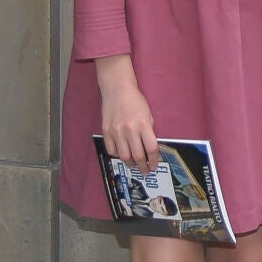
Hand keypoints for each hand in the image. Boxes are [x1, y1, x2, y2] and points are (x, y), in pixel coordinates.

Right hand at [96, 56, 159, 172]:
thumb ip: (149, 131)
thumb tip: (150, 148)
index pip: (151, 149)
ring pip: (124, 156)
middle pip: (138, 155)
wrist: (117, 90)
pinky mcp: (106, 131)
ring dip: (130, 164)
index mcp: (144, 125)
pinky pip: (111, 150)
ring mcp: (117, 131)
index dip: (154, 160)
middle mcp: (130, 130)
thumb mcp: (149, 114)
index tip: (154, 165)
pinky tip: (122, 155)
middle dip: (143, 166)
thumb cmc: (135, 101)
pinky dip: (117, 155)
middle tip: (145, 171)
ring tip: (134, 165)